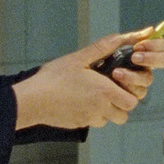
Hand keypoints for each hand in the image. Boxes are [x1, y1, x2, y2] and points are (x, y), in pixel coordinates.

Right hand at [11, 28, 163, 129]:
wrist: (32, 100)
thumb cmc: (54, 77)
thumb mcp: (79, 58)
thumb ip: (103, 48)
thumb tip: (122, 38)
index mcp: (104, 91)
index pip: (131, 101)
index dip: (129, 93)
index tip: (119, 83)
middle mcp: (100, 108)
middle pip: (124, 114)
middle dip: (121, 104)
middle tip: (110, 90)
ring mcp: (89, 119)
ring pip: (109, 119)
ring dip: (107, 111)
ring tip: (94, 95)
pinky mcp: (79, 125)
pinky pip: (93, 122)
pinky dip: (92, 115)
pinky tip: (81, 101)